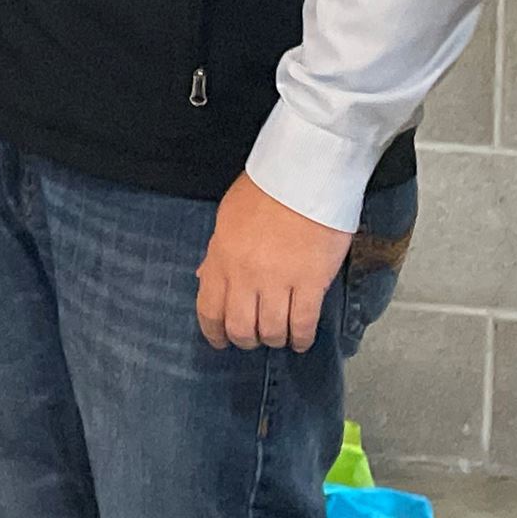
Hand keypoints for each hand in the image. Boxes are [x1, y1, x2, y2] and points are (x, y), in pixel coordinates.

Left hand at [195, 172, 352, 352]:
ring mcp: (278, 280)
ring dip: (275, 339)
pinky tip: (301, 340)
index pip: (209, 309)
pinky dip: (301, 339)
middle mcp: (245, 274)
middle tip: (255, 338)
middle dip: (246, 340)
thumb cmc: (264, 191)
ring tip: (280, 336)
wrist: (304, 176)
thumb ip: (216, 253)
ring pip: (271, 331)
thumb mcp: (227, 218)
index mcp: (221, 257)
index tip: (220, 342)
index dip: (214, 332)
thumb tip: (206, 279)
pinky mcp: (311, 282)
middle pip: (240, 328)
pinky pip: (302, 324)